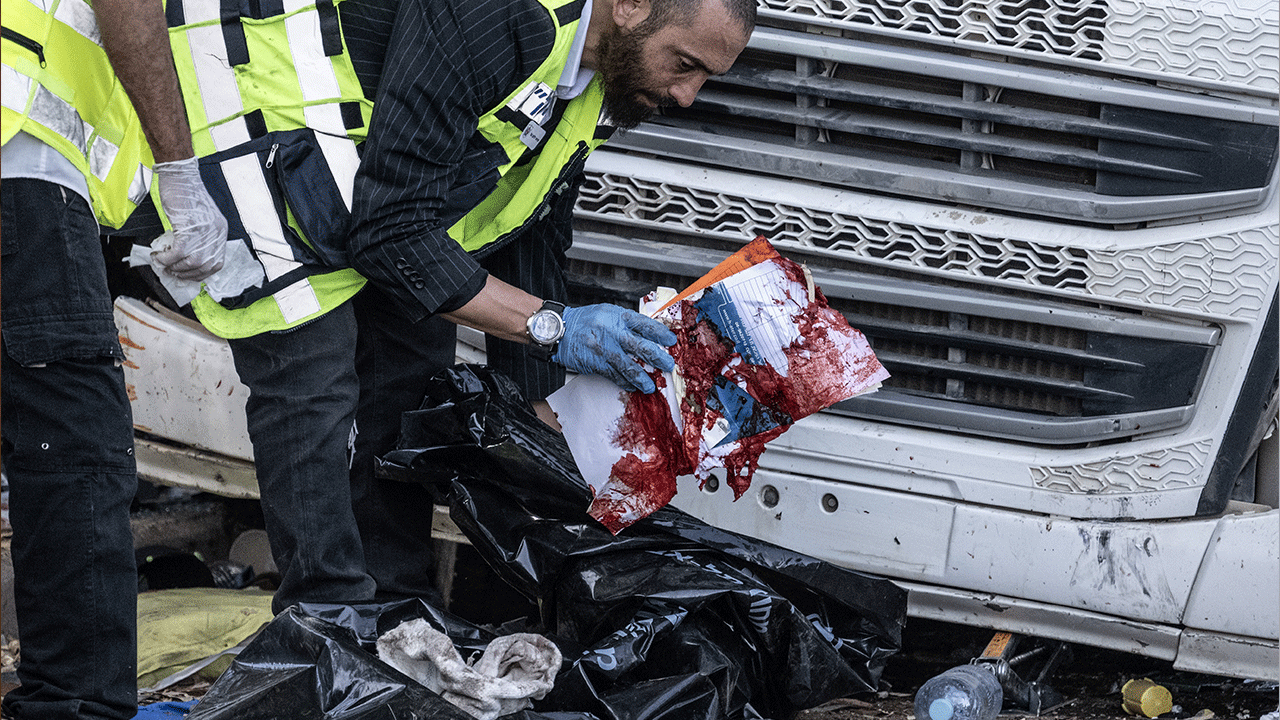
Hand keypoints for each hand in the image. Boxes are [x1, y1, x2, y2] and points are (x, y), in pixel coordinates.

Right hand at [152, 157, 228, 280]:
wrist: (180, 176)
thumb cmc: (186, 193)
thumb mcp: (199, 218)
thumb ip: (198, 236)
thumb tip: (186, 256)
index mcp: (220, 231)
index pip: (217, 262)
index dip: (201, 272)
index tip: (188, 274)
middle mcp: (216, 233)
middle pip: (204, 266)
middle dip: (186, 273)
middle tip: (172, 271)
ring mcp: (203, 231)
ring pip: (191, 263)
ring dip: (175, 267)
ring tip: (164, 263)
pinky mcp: (188, 228)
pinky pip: (177, 253)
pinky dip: (166, 258)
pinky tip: (159, 255)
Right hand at [553, 304, 675, 393]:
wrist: (560, 330)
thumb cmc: (586, 321)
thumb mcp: (608, 313)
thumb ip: (627, 323)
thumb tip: (649, 336)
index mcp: (618, 316)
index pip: (645, 324)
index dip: (660, 333)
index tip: (672, 341)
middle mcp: (612, 331)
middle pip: (640, 346)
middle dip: (657, 357)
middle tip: (668, 365)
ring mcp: (604, 348)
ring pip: (628, 365)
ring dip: (642, 377)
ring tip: (651, 385)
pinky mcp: (596, 363)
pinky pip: (614, 375)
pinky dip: (625, 382)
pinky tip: (632, 386)